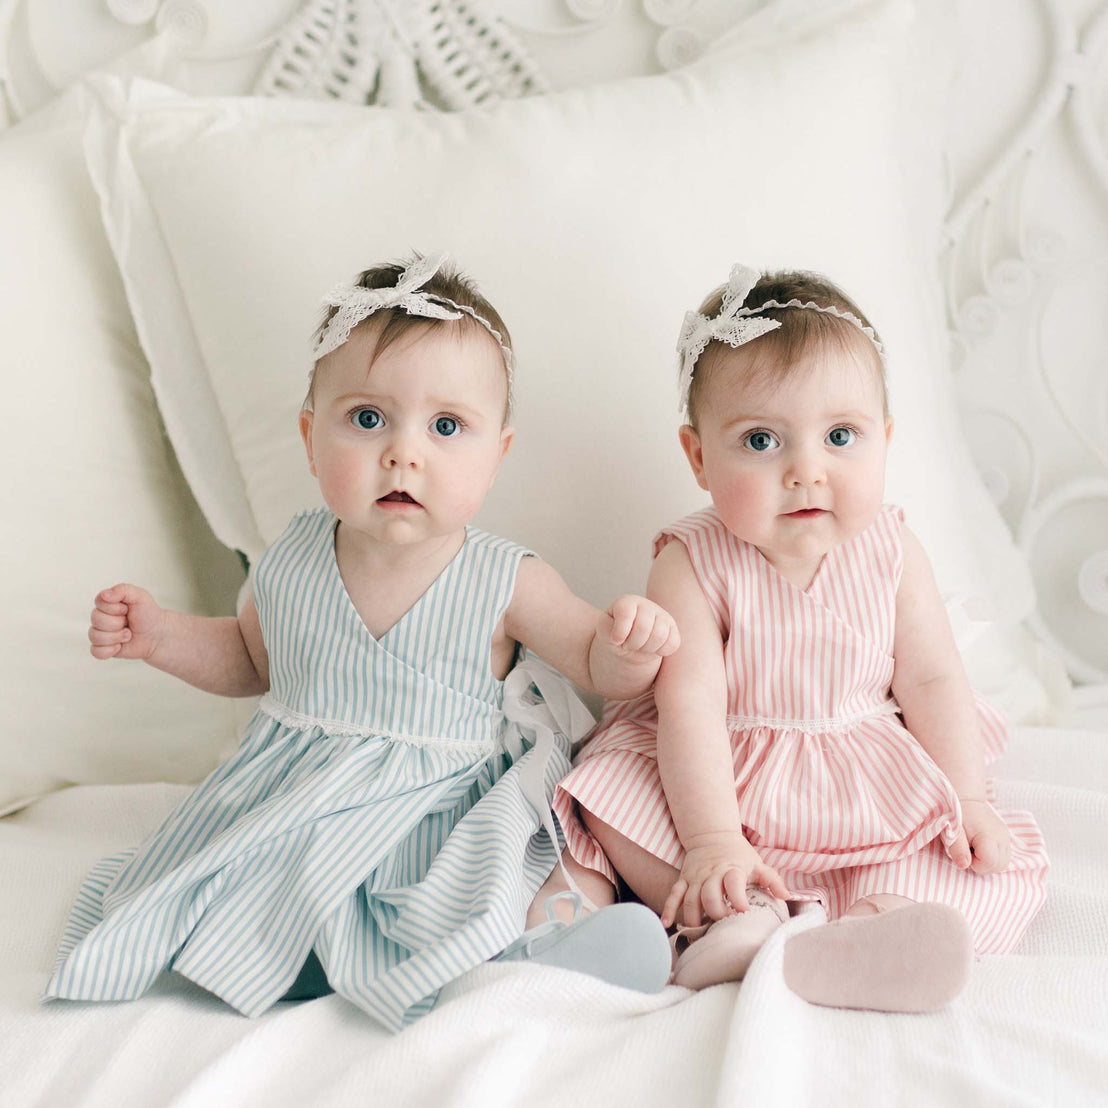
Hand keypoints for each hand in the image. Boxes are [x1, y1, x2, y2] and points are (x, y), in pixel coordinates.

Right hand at [88, 583, 165, 660]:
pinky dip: (110, 650)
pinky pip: (96, 651)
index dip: (115, 608)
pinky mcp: (103, 648)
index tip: (127, 609)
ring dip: (116, 637)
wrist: (157, 635)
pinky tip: (120, 646)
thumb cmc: (148, 614)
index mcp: (107, 603)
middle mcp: (100, 617)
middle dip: (117, 623)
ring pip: (95, 636)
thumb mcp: (140, 596)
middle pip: (96, 620)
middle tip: (129, 623)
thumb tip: (104, 595)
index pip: (99, 602)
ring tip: (128, 635)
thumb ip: (123, 590)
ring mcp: (101, 633)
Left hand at [598, 595, 679, 661]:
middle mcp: (647, 605)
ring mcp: (663, 616)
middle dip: (632, 643)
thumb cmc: (615, 635)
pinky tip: (652, 648)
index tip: (615, 640)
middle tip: (628, 645)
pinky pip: (672, 644)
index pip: (625, 613)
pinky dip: (661, 651)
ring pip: (659, 636)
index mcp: (627, 602)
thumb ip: (605, 627)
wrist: (629, 645)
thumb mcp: (603, 630)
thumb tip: (618, 636)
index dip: (619, 632)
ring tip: (639, 646)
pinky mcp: (673, 630)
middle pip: (643, 628)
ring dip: (646, 648)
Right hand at [660, 830, 789, 928]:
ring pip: (690, 899)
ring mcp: (695, 878)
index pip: (733, 882)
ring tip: (700, 932)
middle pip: (709, 896)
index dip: (737, 897)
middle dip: (715, 913)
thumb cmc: (738, 854)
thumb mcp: (757, 863)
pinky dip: (669, 910)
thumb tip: (786, 896)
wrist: (711, 835)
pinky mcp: (684, 880)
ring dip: (693, 918)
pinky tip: (667, 925)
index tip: (743, 911)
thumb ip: (772, 880)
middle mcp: (711, 874)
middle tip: (723, 925)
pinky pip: (673, 895)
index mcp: (731, 869)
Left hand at [946, 798, 1011, 874]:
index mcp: (989, 836)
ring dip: (988, 862)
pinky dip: (993, 857)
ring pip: (1003, 863)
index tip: (964, 852)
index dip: (975, 863)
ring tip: (974, 849)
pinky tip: (980, 847)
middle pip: (999, 866)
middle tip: (968, 851)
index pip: (989, 863)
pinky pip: (1004, 856)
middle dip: (982, 865)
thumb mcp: (952, 832)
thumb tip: (963, 865)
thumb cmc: (956, 815)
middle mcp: (1002, 837)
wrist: (965, 798)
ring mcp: (1006, 837)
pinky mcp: (1006, 837)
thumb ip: (957, 849)